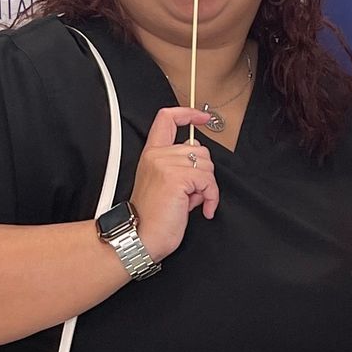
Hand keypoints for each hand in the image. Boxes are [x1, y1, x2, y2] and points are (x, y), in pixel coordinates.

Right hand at [129, 106, 219, 260]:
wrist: (140, 238)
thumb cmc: (151, 219)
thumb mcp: (163, 185)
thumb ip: (179, 168)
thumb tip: (199, 167)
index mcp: (151, 154)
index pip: (167, 118)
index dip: (188, 113)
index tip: (203, 117)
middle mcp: (157, 155)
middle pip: (198, 148)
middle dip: (203, 173)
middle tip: (192, 194)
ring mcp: (166, 165)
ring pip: (206, 165)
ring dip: (207, 187)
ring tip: (193, 202)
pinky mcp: (177, 178)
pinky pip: (208, 181)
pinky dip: (211, 197)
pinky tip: (204, 209)